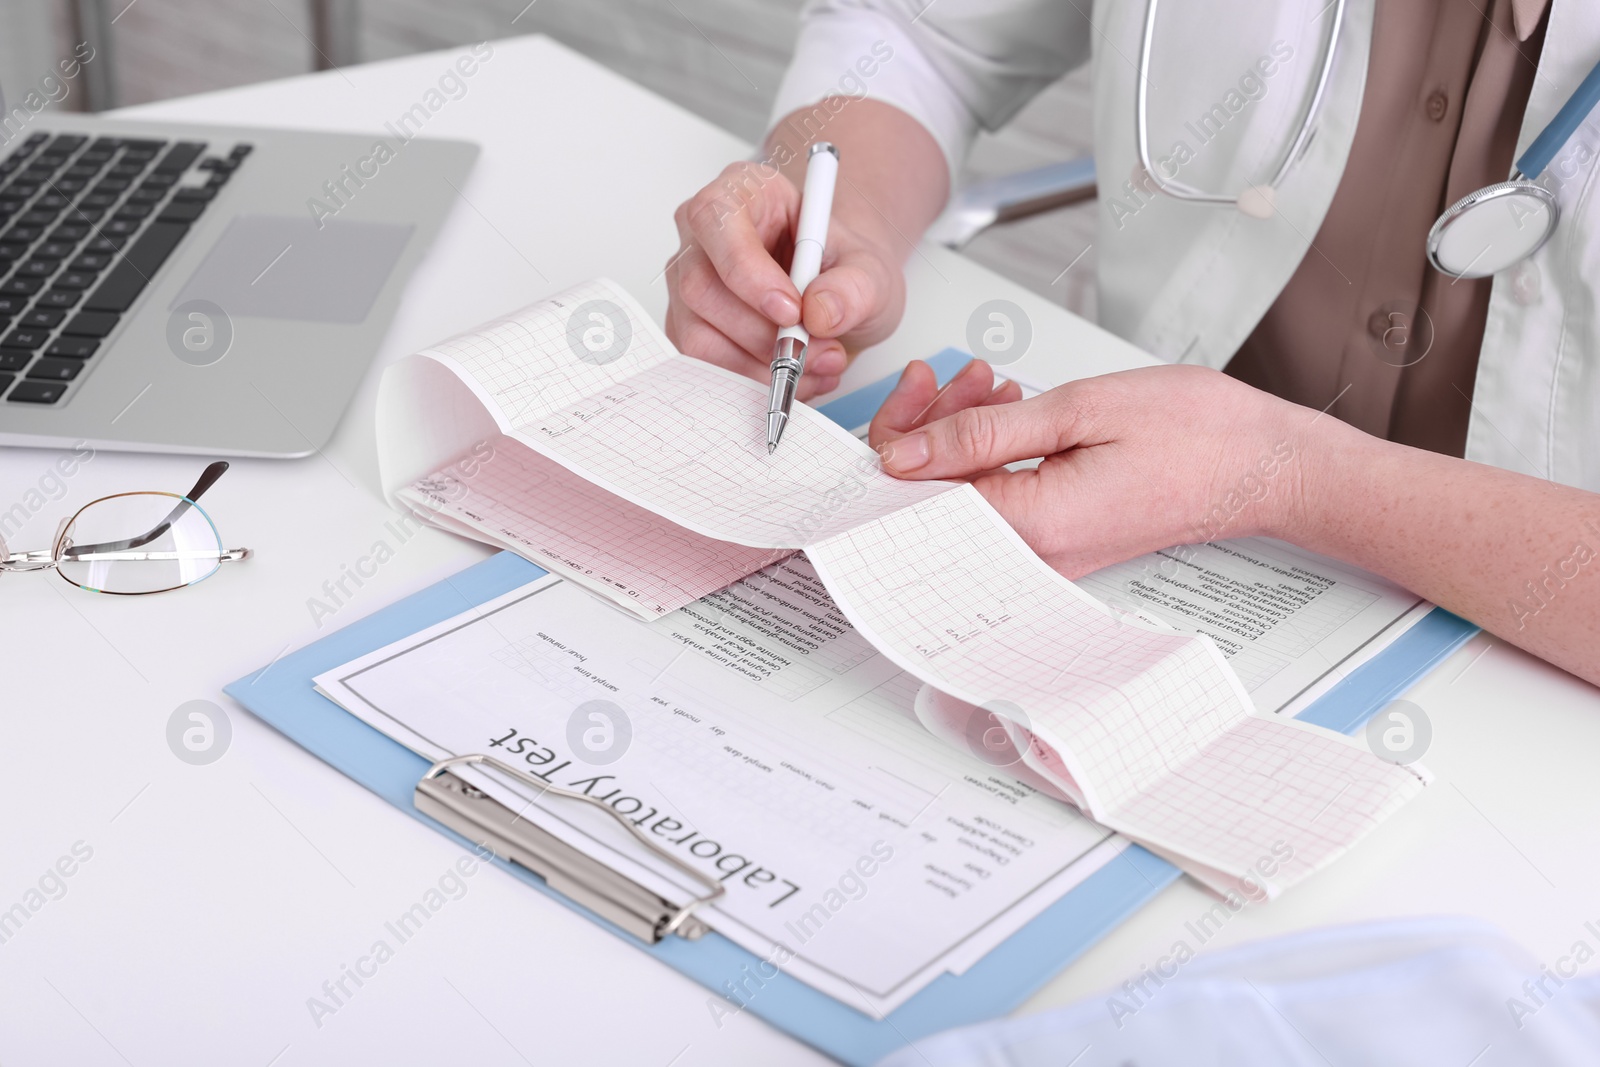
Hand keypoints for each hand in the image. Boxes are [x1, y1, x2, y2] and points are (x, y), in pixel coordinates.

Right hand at [665, 160, 905, 399]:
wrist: (838, 296)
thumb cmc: (843, 268)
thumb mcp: (870, 270)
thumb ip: (854, 287)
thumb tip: (819, 312)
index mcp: (742, 191)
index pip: (717, 219)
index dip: (747, 271)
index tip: (791, 310)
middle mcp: (703, 235)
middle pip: (700, 287)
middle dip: (761, 334)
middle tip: (817, 351)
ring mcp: (690, 283)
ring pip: (698, 334)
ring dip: (759, 365)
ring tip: (816, 366)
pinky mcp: (690, 327)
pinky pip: (704, 364)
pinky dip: (752, 380)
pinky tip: (795, 376)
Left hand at [870, 362, 1322, 576]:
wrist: (1263, 465)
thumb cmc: (1194, 433)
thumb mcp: (1076, 409)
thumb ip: (981, 435)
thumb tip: (905, 454)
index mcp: (1031, 526)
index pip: (919, 501)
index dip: (900, 441)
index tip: (912, 394)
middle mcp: (1034, 556)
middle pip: (934, 504)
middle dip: (929, 431)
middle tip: (957, 378)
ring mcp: (1047, 556)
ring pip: (964, 498)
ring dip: (962, 435)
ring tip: (993, 385)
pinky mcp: (1059, 544)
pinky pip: (998, 503)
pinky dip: (990, 455)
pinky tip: (1008, 412)